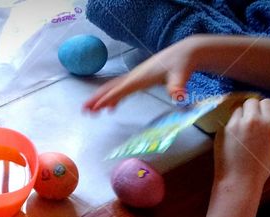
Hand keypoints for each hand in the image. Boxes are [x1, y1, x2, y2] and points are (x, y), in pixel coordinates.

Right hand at [83, 36, 201, 111]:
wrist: (185, 53)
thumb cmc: (182, 63)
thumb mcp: (181, 74)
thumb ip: (177, 85)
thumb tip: (178, 96)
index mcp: (141, 77)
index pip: (121, 89)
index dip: (108, 99)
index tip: (96, 108)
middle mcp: (135, 76)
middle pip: (111, 87)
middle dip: (97, 98)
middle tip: (84, 110)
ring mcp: (136, 77)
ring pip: (113, 88)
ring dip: (101, 98)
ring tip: (89, 110)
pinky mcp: (139, 79)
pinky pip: (121, 88)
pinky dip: (113, 97)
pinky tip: (111, 108)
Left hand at [214, 98, 269, 185]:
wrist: (240, 179)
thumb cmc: (260, 167)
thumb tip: (265, 116)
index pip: (267, 102)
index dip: (264, 109)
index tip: (262, 115)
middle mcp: (253, 119)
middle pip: (251, 101)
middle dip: (251, 109)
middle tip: (250, 121)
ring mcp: (235, 123)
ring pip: (237, 108)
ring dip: (239, 115)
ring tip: (240, 130)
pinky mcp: (222, 128)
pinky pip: (228, 120)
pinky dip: (230, 125)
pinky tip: (232, 137)